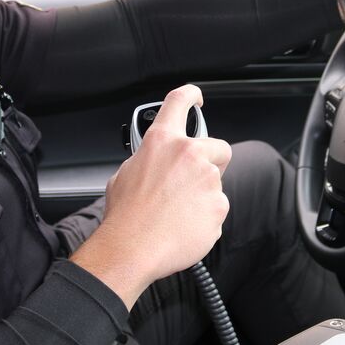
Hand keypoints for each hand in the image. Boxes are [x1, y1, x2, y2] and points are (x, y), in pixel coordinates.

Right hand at [70, 85, 231, 307]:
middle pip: (218, 146)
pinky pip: (217, 208)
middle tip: (193, 179)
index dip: (191, 95)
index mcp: (162, 141)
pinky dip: (205, 217)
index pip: (180, 101)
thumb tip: (156, 163)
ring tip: (178, 212)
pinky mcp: (219, 205)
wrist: (132, 249)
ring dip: (203, 194)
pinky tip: (184, 226)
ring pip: (216, 182)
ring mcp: (207, 180)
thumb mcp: (125, 174)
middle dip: (211, 160)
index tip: (197, 98)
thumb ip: (148, 160)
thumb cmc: (126, 216)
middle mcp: (189, 155)